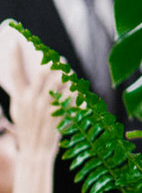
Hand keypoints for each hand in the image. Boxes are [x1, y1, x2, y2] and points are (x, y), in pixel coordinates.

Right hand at [7, 40, 64, 161]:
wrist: (35, 151)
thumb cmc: (26, 128)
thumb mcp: (18, 110)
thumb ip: (22, 92)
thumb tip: (29, 72)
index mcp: (20, 98)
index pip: (14, 72)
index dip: (13, 56)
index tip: (15, 41)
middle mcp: (33, 101)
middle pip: (43, 71)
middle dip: (52, 62)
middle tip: (57, 59)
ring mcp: (48, 107)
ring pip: (60, 80)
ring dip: (65, 73)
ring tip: (67, 72)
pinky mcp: (62, 113)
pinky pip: (72, 94)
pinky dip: (76, 89)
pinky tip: (77, 88)